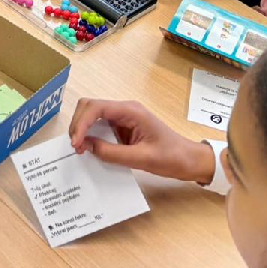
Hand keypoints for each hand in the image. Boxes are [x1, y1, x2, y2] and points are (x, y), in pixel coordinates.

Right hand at [68, 98, 216, 183]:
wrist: (190, 160)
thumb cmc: (172, 157)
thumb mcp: (142, 159)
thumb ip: (112, 153)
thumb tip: (86, 146)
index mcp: (131, 111)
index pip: (96, 108)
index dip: (81, 123)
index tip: (76, 143)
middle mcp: (124, 110)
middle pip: (90, 107)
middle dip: (78, 124)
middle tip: (76, 147)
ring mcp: (123, 118)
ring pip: (92, 115)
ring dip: (82, 130)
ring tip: (80, 150)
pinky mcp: (122, 128)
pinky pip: (100, 127)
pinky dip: (90, 136)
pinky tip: (89, 149)